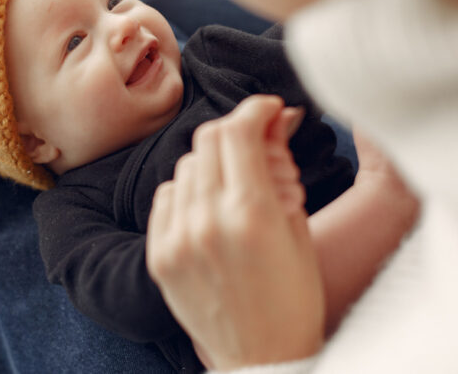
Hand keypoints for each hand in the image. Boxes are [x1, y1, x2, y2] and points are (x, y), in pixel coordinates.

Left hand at [147, 95, 323, 370]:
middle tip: (255, 143)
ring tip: (234, 186)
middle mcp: (207, 220)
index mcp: (251, 213)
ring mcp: (177, 238)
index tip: (267, 111)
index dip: (255, 109)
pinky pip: (166, 195)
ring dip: (212, 163)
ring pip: (186, 165)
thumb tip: (273, 120)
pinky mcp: (158, 254)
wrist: (261, 357)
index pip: (238, 130)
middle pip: (208, 139)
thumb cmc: (292, 297)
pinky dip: (187, 191)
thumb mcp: (299, 227)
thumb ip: (280, 167)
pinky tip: (207, 209)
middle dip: (236, 131)